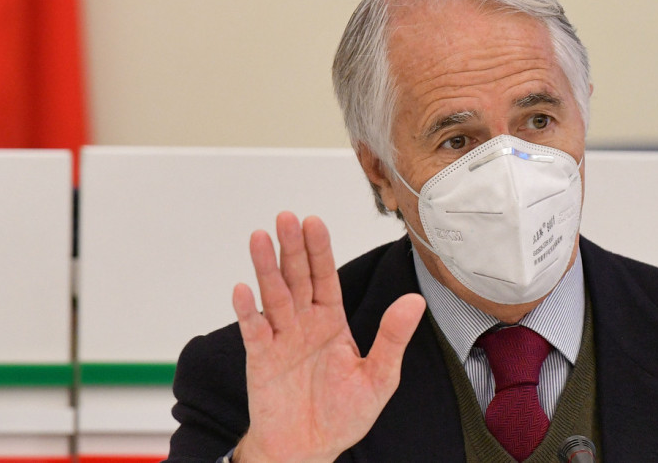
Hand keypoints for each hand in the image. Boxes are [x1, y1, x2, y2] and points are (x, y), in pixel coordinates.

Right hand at [231, 212, 425, 462]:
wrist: (310, 449)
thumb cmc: (344, 413)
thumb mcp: (379, 376)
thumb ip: (393, 337)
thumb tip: (414, 300)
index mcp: (331, 321)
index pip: (325, 277)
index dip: (319, 249)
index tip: (313, 221)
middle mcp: (304, 323)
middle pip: (297, 278)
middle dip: (292, 248)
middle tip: (286, 218)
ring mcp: (280, 339)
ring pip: (273, 296)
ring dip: (266, 267)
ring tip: (260, 238)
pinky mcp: (262, 361)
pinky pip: (254, 332)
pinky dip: (248, 312)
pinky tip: (243, 290)